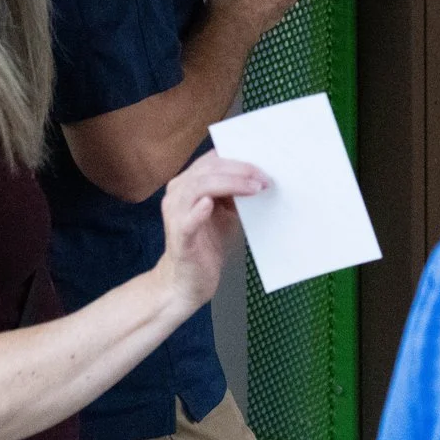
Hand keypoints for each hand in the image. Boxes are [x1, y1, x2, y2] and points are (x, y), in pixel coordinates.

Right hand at [155, 151, 268, 311]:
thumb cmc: (208, 243)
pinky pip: (187, 220)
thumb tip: (262, 175)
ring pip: (198, 187)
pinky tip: (209, 204)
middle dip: (240, 169)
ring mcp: (175, 214)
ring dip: (229, 183)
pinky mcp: (179, 236)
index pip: (212, 159)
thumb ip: (236, 192)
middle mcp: (177, 193)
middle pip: (208, 169)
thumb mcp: (227, 212)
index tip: (264, 163)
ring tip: (254, 188)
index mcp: (188, 183)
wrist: (188, 281)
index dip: (239, 158)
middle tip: (264, 177)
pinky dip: (198, 210)